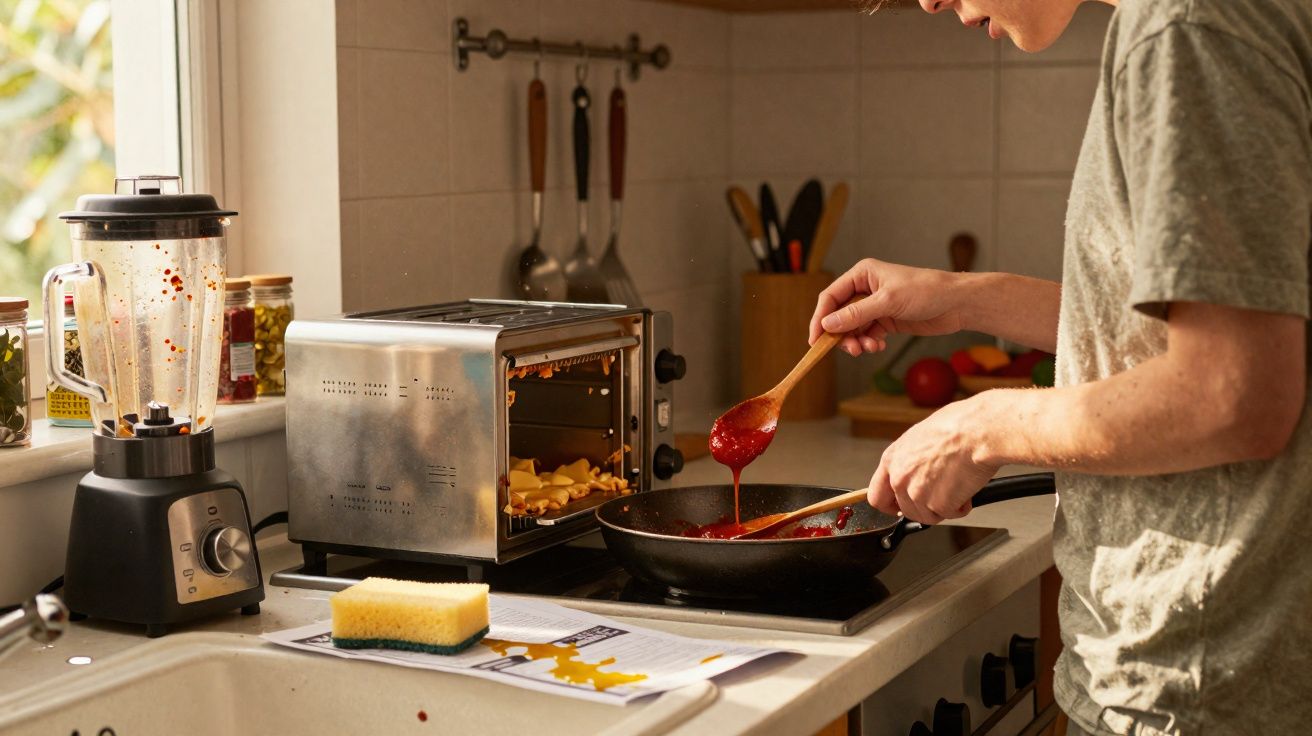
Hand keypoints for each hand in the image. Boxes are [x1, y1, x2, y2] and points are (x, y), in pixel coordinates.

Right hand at [810, 259, 970, 356]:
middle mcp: (865, 289)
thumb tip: (828, 323)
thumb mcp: (888, 302)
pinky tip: (879, 345)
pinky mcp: (886, 320)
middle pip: (839, 315)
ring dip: (857, 341)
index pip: (830, 297)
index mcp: (862, 274)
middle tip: (851, 349)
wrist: (956, 303)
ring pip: (852, 328)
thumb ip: (856, 314)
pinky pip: (867, 334)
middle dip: (842, 334)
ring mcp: (875, 306)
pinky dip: (869, 342)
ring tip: (869, 347)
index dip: (820, 318)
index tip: (815, 339)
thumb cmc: (926, 291)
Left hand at [867, 396, 998, 523]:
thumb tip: (916, 470)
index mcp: (891, 459)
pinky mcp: (938, 505)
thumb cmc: (957, 426)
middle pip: (906, 510)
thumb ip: (910, 459)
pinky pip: (950, 515)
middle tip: (943, 493)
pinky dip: (962, 506)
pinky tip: (967, 487)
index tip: (899, 507)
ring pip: (928, 516)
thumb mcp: (920, 436)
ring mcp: (917, 494)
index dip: (890, 505)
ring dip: (945, 506)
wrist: (977, 432)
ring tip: (957, 484)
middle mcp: (899, 478)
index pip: (877, 497)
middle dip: (926, 505)